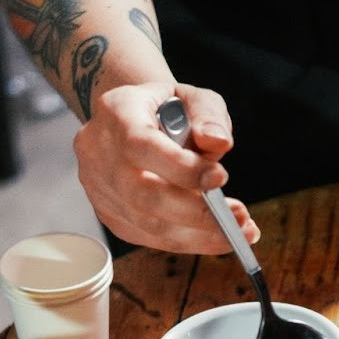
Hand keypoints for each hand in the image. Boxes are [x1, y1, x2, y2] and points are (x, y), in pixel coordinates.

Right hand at [74, 81, 259, 252]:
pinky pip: (150, 237)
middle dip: (195, 211)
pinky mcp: (109, 215)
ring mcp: (100, 188)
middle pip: (142, 194)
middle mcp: (98, 152)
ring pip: (148, 223)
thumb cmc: (166, 108)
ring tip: (240, 230)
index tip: (221, 178)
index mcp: (116, 113)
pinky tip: (219, 237)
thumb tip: (218, 143)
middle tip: (238, 216)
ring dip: (199, 234)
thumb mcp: (192, 97)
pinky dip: (189, 241)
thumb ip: (208, 114)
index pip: (142, 145)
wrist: (132, 119)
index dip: (181, 167)